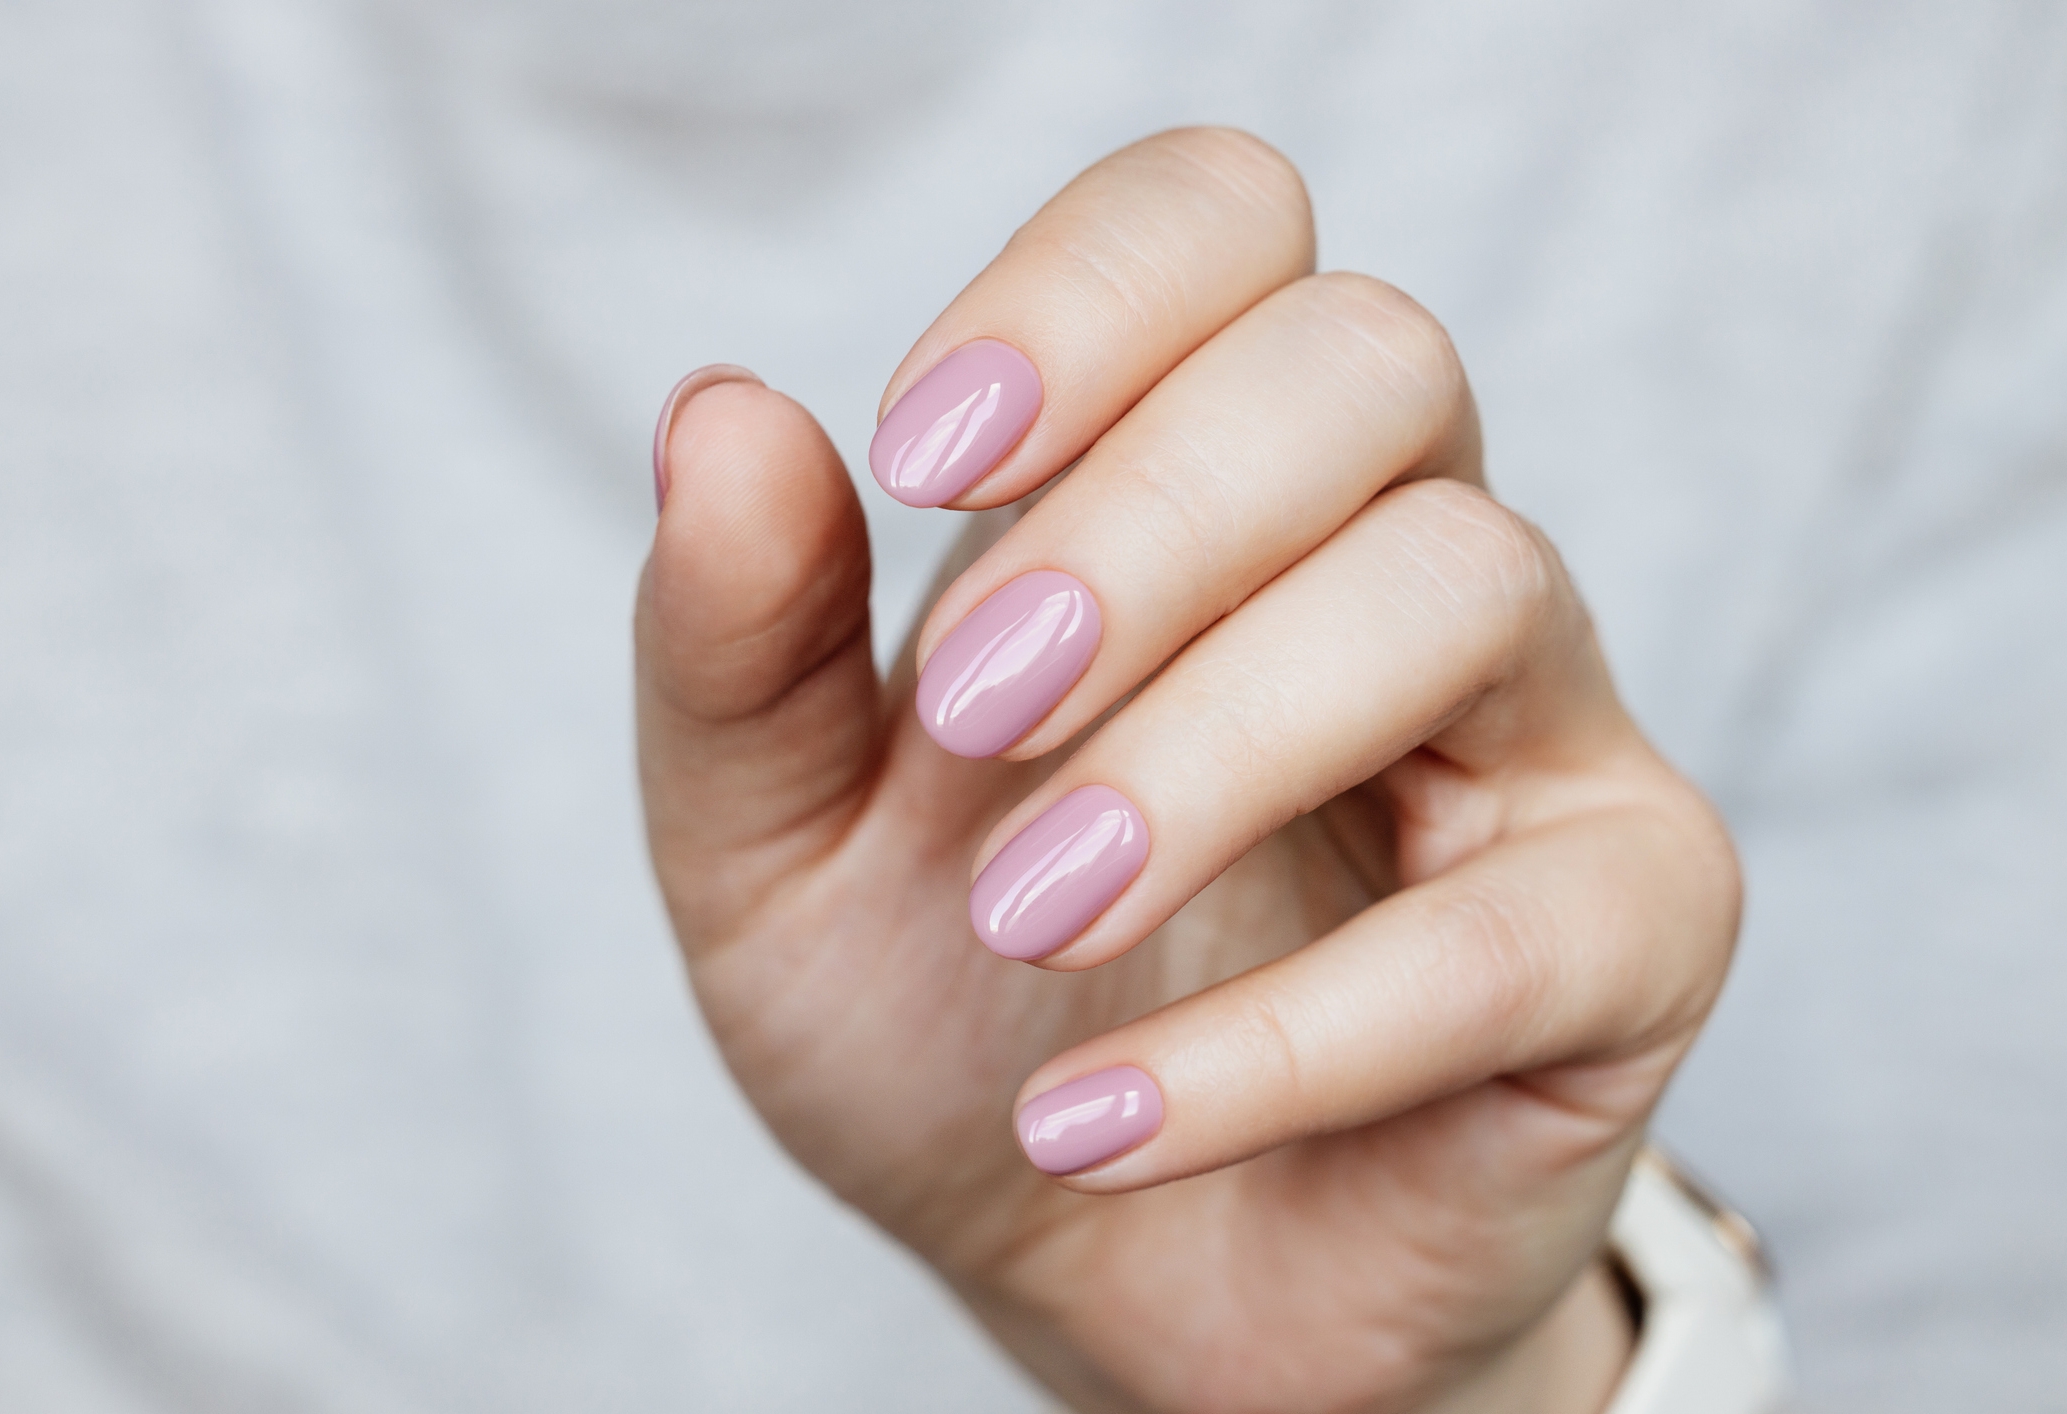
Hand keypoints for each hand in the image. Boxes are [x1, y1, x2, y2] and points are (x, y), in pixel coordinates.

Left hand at [635, 128, 1737, 1413]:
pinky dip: (1282, 1039)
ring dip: (1211, 750)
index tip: (925, 454)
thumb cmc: (949, 1024)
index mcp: (1189, 479)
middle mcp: (1391, 550)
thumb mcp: (783, 842)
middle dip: (1149, 520)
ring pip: (1461, 587)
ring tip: (1037, 917)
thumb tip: (721, 410)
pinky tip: (1094, 1124)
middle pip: (1366, 363)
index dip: (1090, 294)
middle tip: (975, 719)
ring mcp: (1537, 729)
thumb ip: (739, 641)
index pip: (1221, 224)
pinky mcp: (1621, 930)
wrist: (1085, 1278)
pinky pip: (1513, 934)